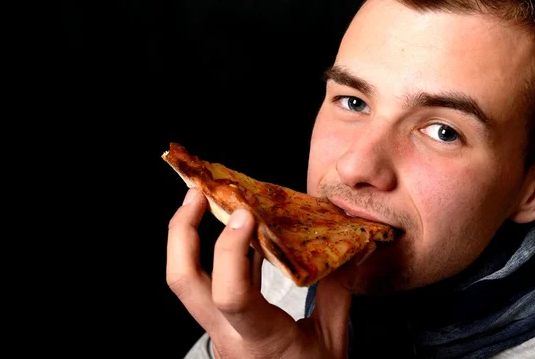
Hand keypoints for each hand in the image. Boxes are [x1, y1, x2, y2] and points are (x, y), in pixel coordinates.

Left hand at [166, 188, 354, 358]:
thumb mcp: (331, 341)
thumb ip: (337, 293)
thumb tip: (352, 250)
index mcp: (260, 340)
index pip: (232, 296)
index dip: (232, 249)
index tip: (246, 214)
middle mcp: (228, 333)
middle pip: (184, 281)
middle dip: (182, 232)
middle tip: (197, 195)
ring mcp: (219, 329)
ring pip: (188, 281)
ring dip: (190, 237)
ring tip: (207, 200)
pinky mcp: (222, 324)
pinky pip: (211, 282)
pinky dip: (223, 254)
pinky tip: (240, 233)